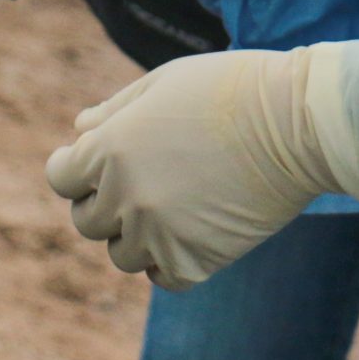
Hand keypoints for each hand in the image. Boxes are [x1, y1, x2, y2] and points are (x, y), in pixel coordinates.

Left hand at [45, 41, 358, 290]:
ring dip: (136, 234)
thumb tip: (80, 130)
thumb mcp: (163, 82)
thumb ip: (115, 110)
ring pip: (121, 254)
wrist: (298, 123)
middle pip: (87, 220)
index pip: (60, 178)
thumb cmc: (230, 89)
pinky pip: (161, 277)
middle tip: (143, 181)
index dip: (75, 169)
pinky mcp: (195, 261)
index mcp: (109, 149)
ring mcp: (158, 234)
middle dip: (105, 201)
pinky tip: (189, 232)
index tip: (94, 164)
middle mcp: (125, 196)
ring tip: (171, 204)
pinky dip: (168, 261)